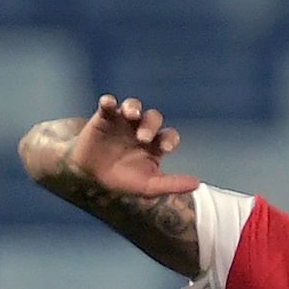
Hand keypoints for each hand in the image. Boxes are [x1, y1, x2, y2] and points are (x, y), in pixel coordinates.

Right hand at [70, 94, 199, 197]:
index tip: (166, 148)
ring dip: (133, 107)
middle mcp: (142, 129)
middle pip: (153, 118)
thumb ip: (171, 184)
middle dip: (150, 125)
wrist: (92, 176)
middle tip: (143, 138)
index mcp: (155, 144)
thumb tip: (197, 184)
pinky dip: (108, 101)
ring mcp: (123, 121)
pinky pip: (108, 104)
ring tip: (130, 115)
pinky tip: (108, 104)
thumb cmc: (124, 180)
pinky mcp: (104, 117)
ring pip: (133, 105)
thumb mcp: (148, 186)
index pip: (169, 136)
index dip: (170, 138)